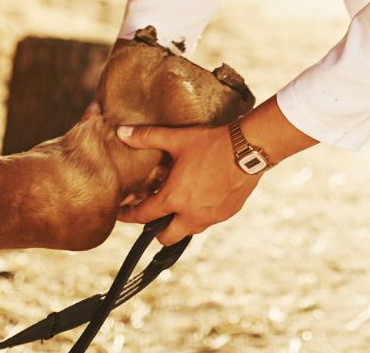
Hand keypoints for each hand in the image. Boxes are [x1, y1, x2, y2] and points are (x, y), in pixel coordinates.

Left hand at [115, 123, 262, 244]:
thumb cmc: (211, 143)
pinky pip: (206, 222)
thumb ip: (147, 137)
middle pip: (166, 237)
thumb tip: (121, 132)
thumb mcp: (177, 138)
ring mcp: (210, 218)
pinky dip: (198, 215)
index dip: (129, 216)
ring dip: (178, 222)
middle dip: (156, 229)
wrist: (248, 149)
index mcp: (175, 199)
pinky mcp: (226, 214)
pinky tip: (199, 197)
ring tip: (177, 203)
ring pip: (188, 231)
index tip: (121, 215)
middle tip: (152, 214)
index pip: (144, 215)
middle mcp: (191, 215)